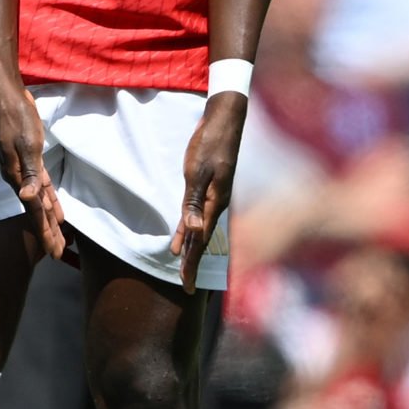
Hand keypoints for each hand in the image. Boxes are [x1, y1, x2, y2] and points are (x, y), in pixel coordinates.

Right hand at [0, 84, 63, 256]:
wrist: (5, 95)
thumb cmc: (17, 117)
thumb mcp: (27, 144)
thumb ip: (30, 173)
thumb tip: (26, 198)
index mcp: (18, 176)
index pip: (34, 211)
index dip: (45, 231)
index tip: (55, 251)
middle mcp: (18, 177)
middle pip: (36, 210)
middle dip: (47, 232)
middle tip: (58, 252)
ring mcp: (22, 168)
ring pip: (39, 200)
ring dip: (49, 218)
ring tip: (59, 236)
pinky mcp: (28, 159)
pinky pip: (40, 185)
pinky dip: (49, 199)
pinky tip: (55, 207)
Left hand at [169, 92, 247, 292]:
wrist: (224, 120)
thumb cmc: (210, 143)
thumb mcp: (198, 171)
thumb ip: (195, 201)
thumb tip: (195, 231)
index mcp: (215, 203)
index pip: (201, 241)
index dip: (192, 264)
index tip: (187, 285)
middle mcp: (215, 204)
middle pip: (202, 241)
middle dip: (193, 264)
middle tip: (186, 288)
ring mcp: (212, 196)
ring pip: (200, 229)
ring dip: (191, 249)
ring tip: (184, 269)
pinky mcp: (206, 187)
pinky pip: (197, 215)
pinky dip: (190, 229)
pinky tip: (184, 237)